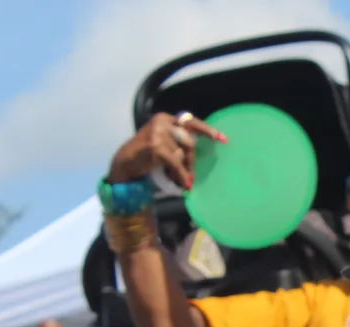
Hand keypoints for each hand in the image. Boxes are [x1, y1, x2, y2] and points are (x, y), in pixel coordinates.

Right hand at [108, 111, 226, 189]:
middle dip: (191, 161)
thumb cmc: (148, 157)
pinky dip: (180, 175)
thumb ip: (179, 142)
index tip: (223, 140)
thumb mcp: (164, 143)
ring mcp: (158, 133)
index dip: (208, 131)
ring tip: (179, 179)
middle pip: (189, 142)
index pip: (190, 122)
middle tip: (191, 176)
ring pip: (183, 154)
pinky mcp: (156, 147)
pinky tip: (183, 184)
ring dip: (184, 169)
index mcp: (165, 119)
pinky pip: (176, 163)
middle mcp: (162, 122)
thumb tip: (200, 152)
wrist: (126, 164)